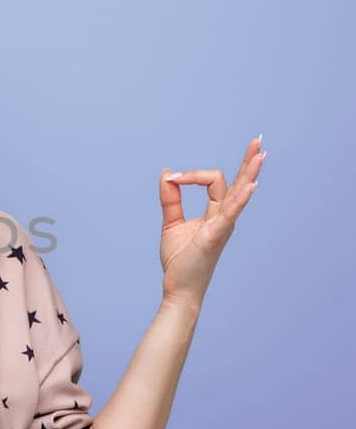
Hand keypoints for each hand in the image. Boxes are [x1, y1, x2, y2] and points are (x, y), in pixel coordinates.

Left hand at [158, 135, 265, 308]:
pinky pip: (230, 214)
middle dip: (248, 161)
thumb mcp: (172, 223)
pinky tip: (250, 186)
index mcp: (216, 213)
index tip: (172, 179)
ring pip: (239, 194)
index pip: (212, 181)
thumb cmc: (180, 260)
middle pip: (240, 183)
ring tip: (260, 154)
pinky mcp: (215, 236)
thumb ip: (170, 199)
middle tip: (258, 140)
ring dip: (249, 173)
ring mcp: (223, 226)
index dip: (191, 175)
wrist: (179, 288)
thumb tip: (168, 174)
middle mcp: (225, 217)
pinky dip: (240, 199)